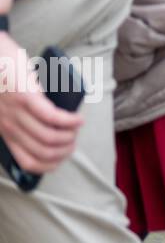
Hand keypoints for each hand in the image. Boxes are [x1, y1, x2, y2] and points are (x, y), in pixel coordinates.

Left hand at [0, 32, 82, 174]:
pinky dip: (69, 121)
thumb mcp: (4, 106)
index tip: (62, 156)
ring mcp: (17, 113)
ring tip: (77, 128)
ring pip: (49, 138)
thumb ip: (17, 119)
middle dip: (65, 151)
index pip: (28, 162)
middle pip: (43, 152)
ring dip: (70, 137)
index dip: (50, 165)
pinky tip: (77, 118)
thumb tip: (45, 127)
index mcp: (5, 131)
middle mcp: (9, 126)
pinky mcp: (27, 97)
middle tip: (74, 141)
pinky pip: (52, 117)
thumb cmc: (0, 77)